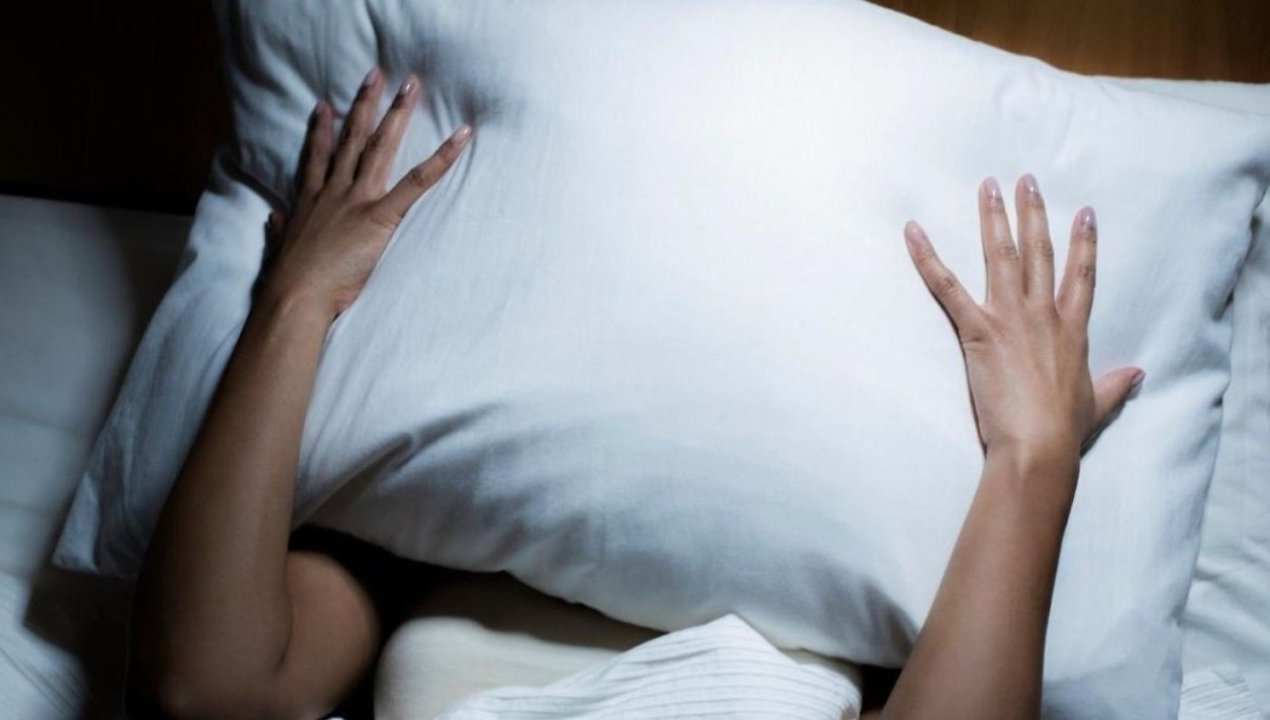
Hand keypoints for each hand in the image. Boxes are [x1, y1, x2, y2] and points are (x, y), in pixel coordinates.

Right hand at [259, 67, 472, 320]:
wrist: (296, 296)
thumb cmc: (289, 281)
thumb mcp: (279, 249)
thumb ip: (279, 230)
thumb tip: (274, 219)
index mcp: (311, 201)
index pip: (318, 157)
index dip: (322, 130)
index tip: (325, 105)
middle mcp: (334, 191)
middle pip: (352, 139)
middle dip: (365, 104)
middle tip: (377, 75)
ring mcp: (357, 199)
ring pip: (379, 147)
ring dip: (396, 115)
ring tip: (410, 86)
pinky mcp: (380, 215)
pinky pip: (416, 182)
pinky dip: (441, 159)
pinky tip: (460, 138)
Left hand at [903, 175, 1143, 461]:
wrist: (1039, 445)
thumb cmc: (1065, 430)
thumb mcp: (1097, 402)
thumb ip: (1115, 383)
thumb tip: (1137, 373)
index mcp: (1072, 329)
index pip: (1081, 275)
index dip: (1084, 242)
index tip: (1084, 212)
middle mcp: (1043, 314)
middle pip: (1039, 252)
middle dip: (1032, 213)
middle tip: (1025, 181)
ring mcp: (1010, 318)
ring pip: (1002, 256)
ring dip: (994, 219)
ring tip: (988, 187)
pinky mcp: (978, 330)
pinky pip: (946, 286)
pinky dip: (927, 258)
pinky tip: (913, 232)